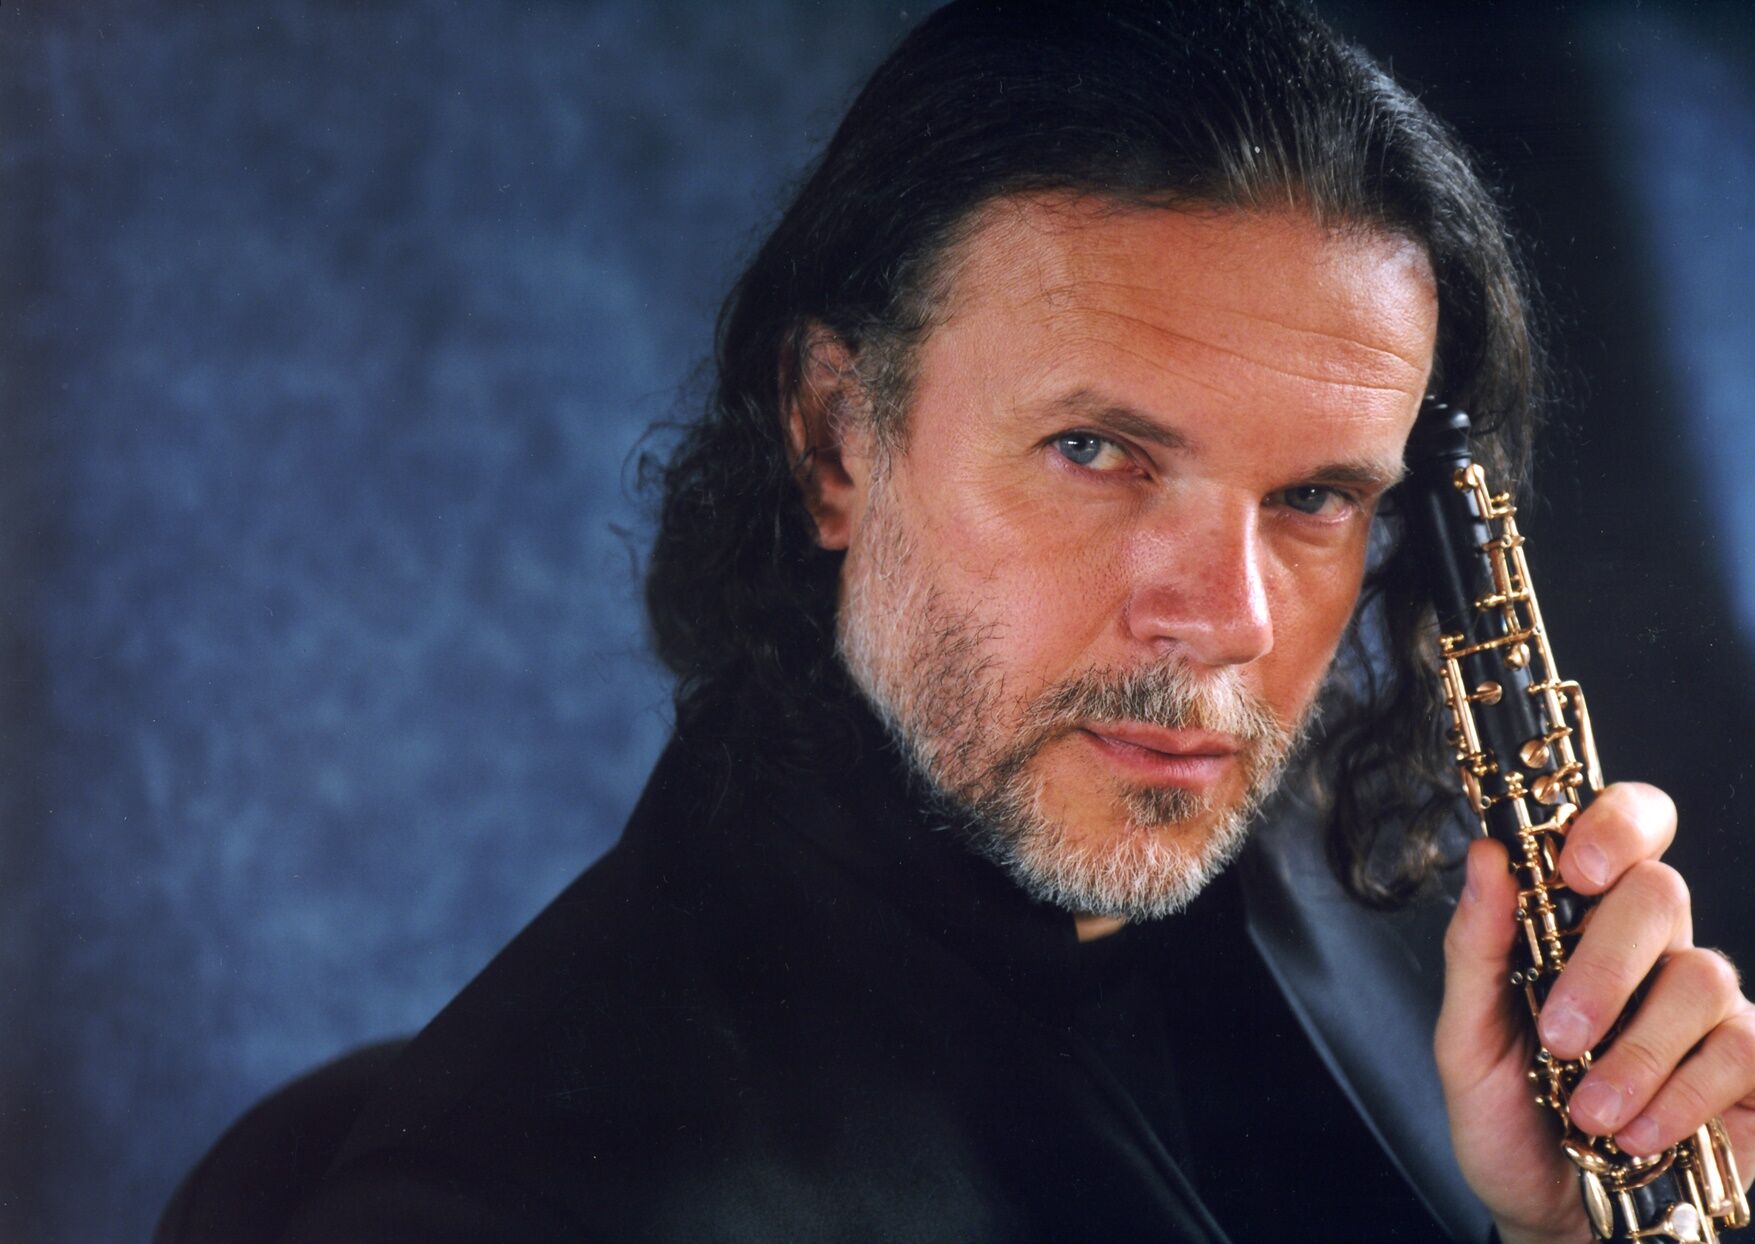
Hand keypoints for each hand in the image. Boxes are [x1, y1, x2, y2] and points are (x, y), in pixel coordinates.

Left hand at [1434, 781, 1754, 1243]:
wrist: (1549, 1215)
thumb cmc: (1508, 1117)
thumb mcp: (1466, 1038)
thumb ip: (1475, 948)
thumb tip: (1486, 855)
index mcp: (1578, 920)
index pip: (1623, 827)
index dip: (1615, 824)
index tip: (1577, 867)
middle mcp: (1650, 950)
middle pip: (1662, 893)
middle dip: (1605, 967)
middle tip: (1560, 1035)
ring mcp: (1703, 1007)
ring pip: (1704, 976)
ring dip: (1637, 1053)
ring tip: (1587, 1111)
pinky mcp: (1747, 1069)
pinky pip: (1742, 1049)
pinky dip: (1681, 1096)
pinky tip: (1637, 1132)